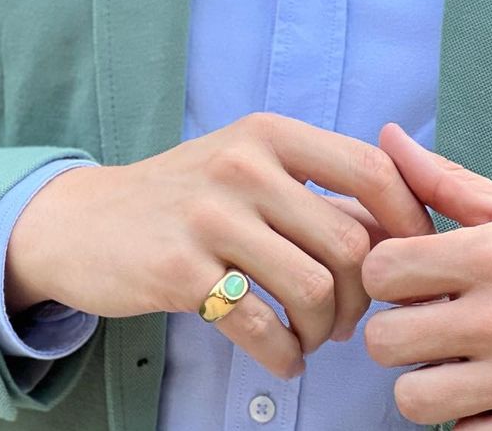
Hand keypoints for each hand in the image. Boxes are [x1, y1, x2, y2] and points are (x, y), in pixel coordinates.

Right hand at [5, 111, 433, 381]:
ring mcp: (208, 215)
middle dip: (361, 298)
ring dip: (324, 333)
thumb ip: (314, 186)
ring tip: (305, 336)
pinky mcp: (180, 269)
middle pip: (352, 244)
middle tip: (340, 318)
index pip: (372, 170)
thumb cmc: (183, 200)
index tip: (406, 264)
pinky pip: (265, 329)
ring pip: (316, 291)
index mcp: (267, 134)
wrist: (81, 221)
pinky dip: (286, 356)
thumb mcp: (245, 166)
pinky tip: (278, 354)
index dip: (409, 223)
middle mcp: (242, 165)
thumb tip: (403, 228)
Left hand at [360, 122, 491, 428]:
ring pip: (415, 399)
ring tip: (455, 362)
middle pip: (386, 341)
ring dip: (427, 384)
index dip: (385, 275)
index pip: (380, 271)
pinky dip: (471, 422)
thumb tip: (388, 138)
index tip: (406, 277)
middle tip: (426, 323)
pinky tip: (491, 393)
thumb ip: (447, 182)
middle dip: (398, 332)